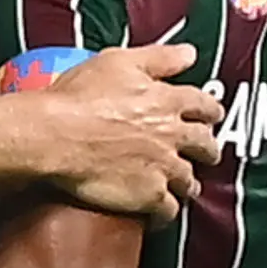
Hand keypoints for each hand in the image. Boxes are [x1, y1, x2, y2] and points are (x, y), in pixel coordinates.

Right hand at [36, 44, 218, 219]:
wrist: (55, 134)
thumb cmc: (77, 98)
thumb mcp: (119, 61)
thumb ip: (160, 58)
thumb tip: (188, 54)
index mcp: (166, 100)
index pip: (205, 105)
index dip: (211, 110)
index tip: (211, 114)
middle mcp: (172, 134)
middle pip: (206, 144)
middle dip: (207, 148)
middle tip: (204, 151)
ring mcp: (163, 166)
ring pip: (190, 180)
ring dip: (188, 182)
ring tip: (184, 185)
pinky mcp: (149, 195)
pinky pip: (170, 210)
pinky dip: (167, 213)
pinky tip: (160, 213)